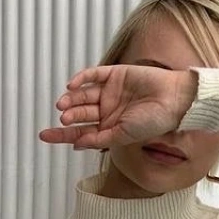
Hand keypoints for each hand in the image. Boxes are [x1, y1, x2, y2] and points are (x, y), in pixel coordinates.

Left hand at [39, 64, 198, 150]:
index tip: (45, 136)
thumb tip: (76, 144)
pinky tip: (72, 85)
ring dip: (72, 99)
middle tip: (65, 117)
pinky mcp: (115, 74)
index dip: (62, 134)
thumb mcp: (122, 136)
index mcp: (110, 128)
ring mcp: (110, 92)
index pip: (80, 132)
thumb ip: (99, 140)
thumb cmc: (154, 122)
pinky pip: (93, 75)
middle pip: (79, 114)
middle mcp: (108, 110)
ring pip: (83, 95)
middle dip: (69, 116)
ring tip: (65, 104)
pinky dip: (81, 79)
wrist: (174, 100)